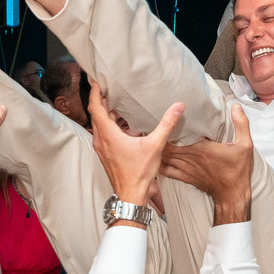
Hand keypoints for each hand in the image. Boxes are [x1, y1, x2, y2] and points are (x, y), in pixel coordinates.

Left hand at [88, 81, 183, 207]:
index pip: (96, 107)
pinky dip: (110, 124)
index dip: (96, 91)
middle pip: (96, 114)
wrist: (130, 195)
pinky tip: (124, 123)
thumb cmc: (139, 173)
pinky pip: (104, 133)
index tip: (97, 79)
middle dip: (102, 99)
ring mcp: (102, 147)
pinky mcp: (106, 153)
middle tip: (109, 85)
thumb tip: (178, 106)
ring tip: (117, 101)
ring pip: (100, 124)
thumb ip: (166, 124)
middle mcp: (100, 139)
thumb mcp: (155, 146)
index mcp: (107, 134)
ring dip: (106, 112)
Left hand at [160, 104, 252, 202]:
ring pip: (163, 157)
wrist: (232, 195)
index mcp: (200, 148)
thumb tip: (236, 106)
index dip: (168, 126)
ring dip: (157, 148)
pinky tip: (156, 157)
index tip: (163, 115)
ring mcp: (185, 169)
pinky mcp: (185, 177)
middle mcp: (189, 159)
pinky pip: (166, 170)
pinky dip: (159, 163)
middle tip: (153, 123)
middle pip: (166, 145)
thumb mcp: (245, 145)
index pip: (177, 135)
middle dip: (159, 135)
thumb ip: (241, 124)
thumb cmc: (238, 171)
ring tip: (152, 137)